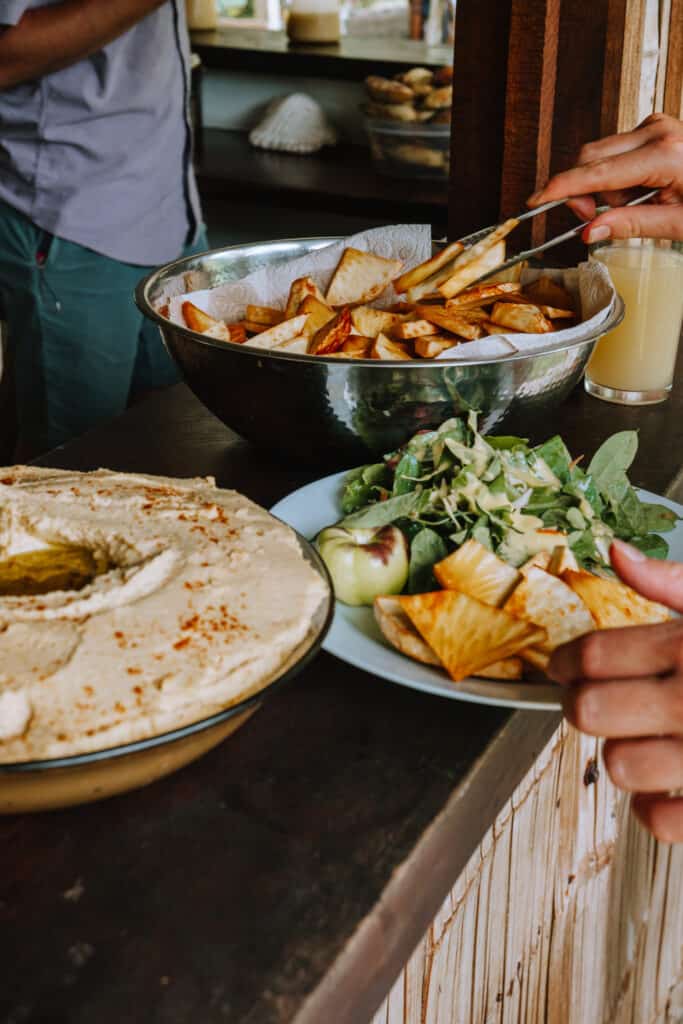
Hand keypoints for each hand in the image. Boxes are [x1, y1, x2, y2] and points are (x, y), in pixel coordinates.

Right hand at [528, 114, 682, 242]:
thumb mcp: (678, 224)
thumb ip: (631, 226)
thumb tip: (590, 232)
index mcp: (664, 154)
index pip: (595, 173)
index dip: (560, 188)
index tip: (534, 202)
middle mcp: (657, 131)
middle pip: (590, 158)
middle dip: (583, 192)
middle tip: (597, 221)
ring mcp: (655, 125)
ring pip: (600, 156)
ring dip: (603, 187)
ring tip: (632, 207)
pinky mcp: (654, 127)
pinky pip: (616, 152)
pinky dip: (616, 177)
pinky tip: (637, 191)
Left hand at [549, 539, 682, 842]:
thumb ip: (672, 581)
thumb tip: (616, 553)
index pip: (592, 657)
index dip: (563, 662)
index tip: (559, 668)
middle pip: (590, 711)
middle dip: (581, 707)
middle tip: (591, 703)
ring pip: (618, 766)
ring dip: (618, 756)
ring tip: (635, 741)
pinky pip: (664, 820)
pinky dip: (652, 808)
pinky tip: (659, 788)